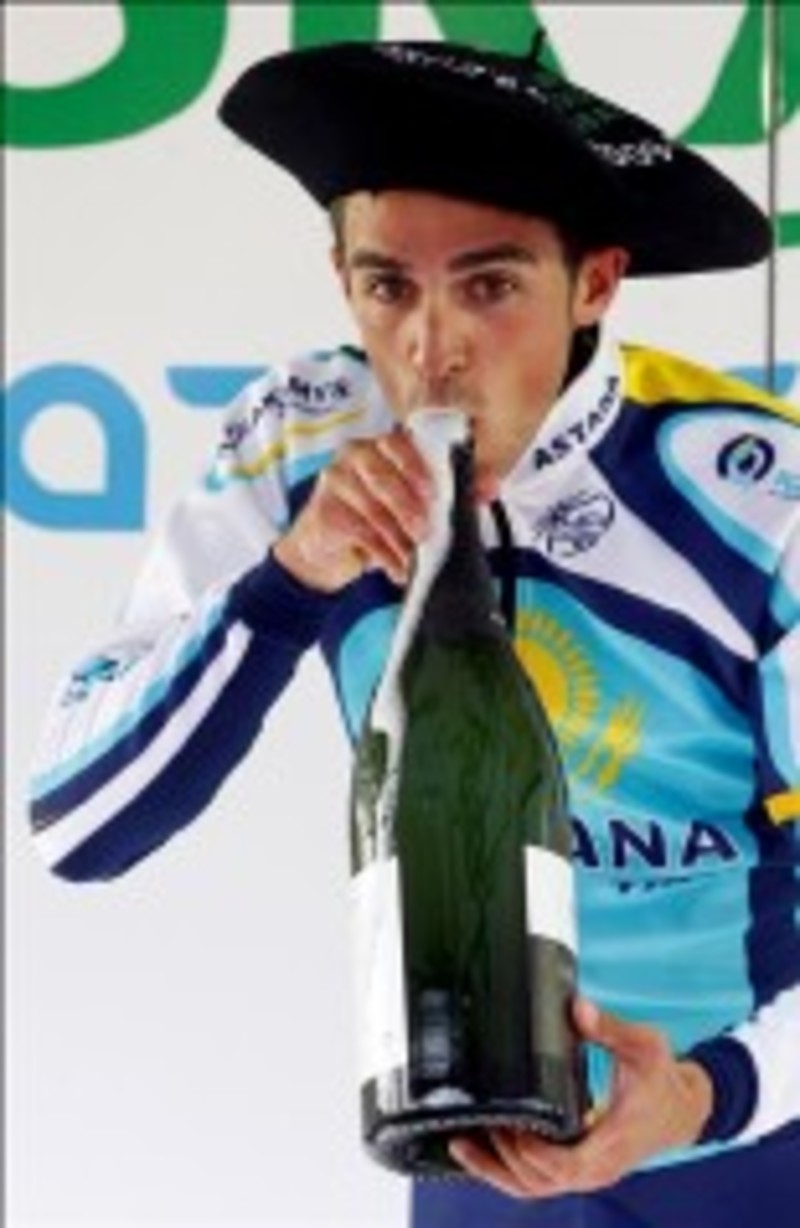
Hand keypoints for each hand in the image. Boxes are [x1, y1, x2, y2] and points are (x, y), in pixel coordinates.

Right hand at [274, 426, 497, 591]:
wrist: (329, 550)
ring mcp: (335, 481)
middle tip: (424, 531)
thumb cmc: (375, 520)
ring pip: (372, 508)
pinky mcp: (323, 511)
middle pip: (381, 475)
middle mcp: (354, 455)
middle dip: (407, 506)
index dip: (416, 466)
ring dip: (398, 538)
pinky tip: (395, 567)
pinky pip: (359, 532)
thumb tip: (488, 488)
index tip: (433, 492)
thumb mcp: (411, 505)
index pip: (399, 444)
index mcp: (381, 446)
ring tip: (414, 558)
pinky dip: (382, 554)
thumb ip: (447, 493)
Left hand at [449, 999, 713, 1199]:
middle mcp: (598, 1165)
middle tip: (474, 1123)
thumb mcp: (645, 1045)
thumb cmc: (663, 1080)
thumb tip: (578, 1008)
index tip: (508, 1126)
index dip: (531, 1152)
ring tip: (462, 1144)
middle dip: (503, 1158)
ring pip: (536, 1188)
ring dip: (498, 1171)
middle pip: (540, 1182)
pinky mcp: (581, 1168)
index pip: (565, 1166)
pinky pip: (541, 1181)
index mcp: (613, 1140)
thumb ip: (609, 1027)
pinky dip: (511, 1171)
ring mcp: (589, 1172)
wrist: (683, 1109)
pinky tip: (486, 1152)